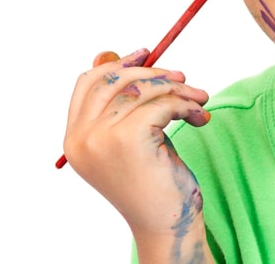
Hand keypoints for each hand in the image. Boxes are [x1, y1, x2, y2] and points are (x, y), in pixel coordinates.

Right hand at [62, 49, 210, 242]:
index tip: (147, 53)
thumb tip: (111, 53)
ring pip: (143, 90)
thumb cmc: (153, 179)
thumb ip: (121, 102)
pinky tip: (200, 117)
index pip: (88, 83)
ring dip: (179, 90)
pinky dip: (187, 105)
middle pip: (115, 80)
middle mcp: (80, 138)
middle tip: (183, 77)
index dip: (118, 64)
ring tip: (200, 100)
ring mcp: (100, 139)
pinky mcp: (128, 139)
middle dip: (154, 72)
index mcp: (74, 137)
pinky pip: (163, 104)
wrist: (166, 222)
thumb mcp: (131, 136)